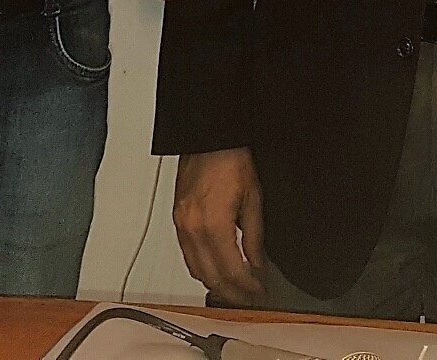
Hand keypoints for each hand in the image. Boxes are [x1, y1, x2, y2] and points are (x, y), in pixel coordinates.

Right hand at [173, 148, 263, 302]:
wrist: (208, 139)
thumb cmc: (230, 160)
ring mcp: (182, 225)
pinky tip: (214, 270)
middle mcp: (193, 229)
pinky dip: (201, 269)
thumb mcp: (253, 198)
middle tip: (249, 298)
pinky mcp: (177, 220)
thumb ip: (254, 235)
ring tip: (234, 289)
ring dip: (215, 284)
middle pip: (211, 277)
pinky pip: (187, 255)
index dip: (247, 286)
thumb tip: (257, 261)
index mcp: (214, 224)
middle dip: (232, 293)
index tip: (259, 291)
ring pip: (196, 270)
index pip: (231, 270)